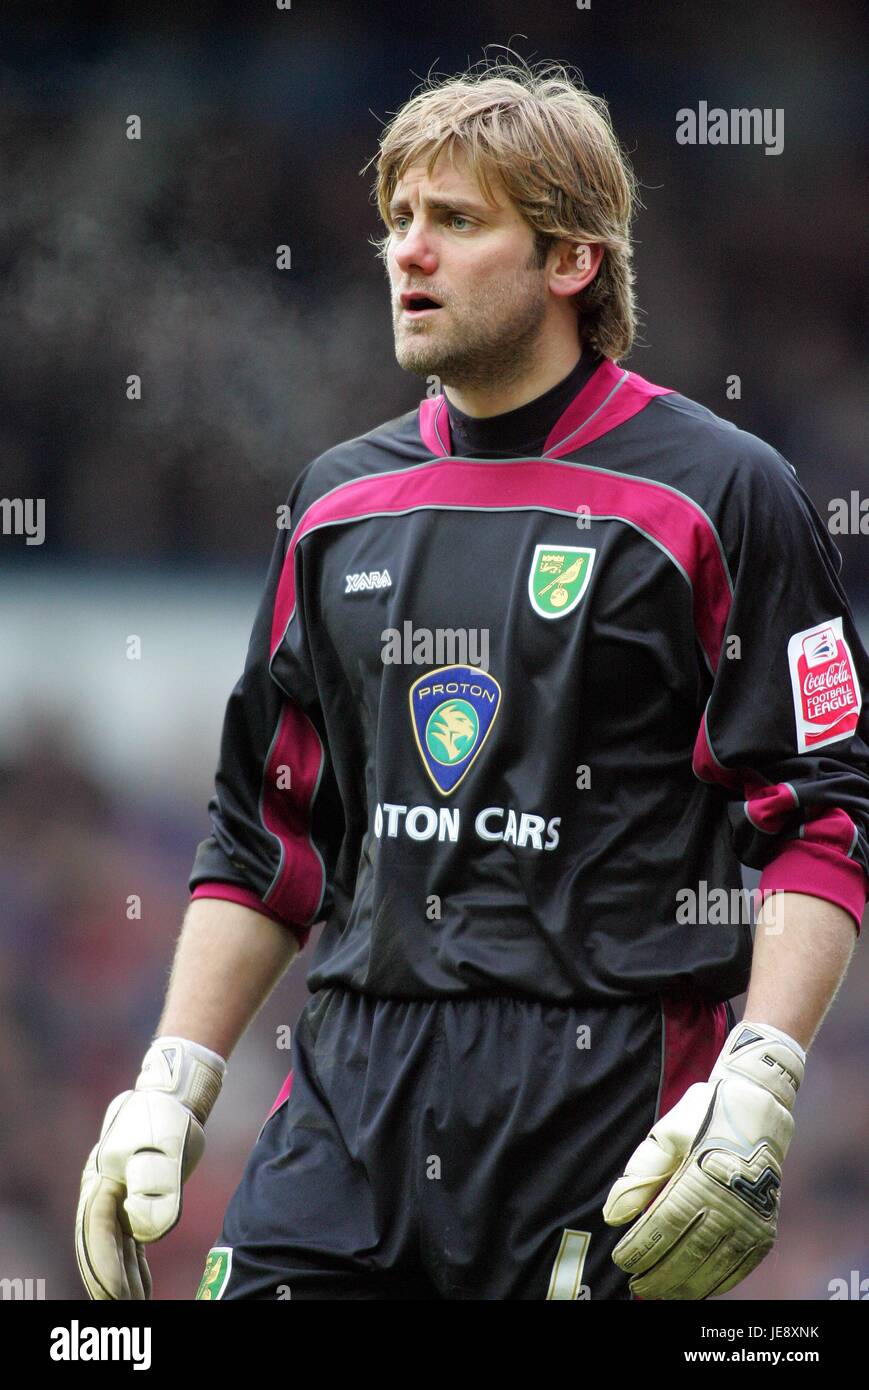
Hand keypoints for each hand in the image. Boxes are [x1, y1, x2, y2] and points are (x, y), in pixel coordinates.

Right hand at [75, 1037, 225, 1299]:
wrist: (171, 1096)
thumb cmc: (166, 1120)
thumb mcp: (165, 1149)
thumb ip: (157, 1188)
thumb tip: (146, 1232)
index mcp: (103, 1184)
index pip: (101, 1237)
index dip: (108, 1270)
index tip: (119, 1298)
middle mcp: (103, 1194)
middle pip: (100, 1248)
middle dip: (107, 1282)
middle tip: (121, 1311)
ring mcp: (116, 1197)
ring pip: (114, 1247)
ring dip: (120, 1278)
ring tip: (133, 1306)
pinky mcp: (134, 1198)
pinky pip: (128, 1240)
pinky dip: (133, 1265)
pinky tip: (141, 1286)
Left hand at [602, 1021, 804, 1298]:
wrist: (758, 1109)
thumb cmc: (704, 1117)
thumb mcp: (666, 1135)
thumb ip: (639, 1176)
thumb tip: (613, 1215)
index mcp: (700, 1177)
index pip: (664, 1225)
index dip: (641, 1248)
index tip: (622, 1259)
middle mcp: (729, 1203)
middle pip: (687, 1253)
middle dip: (658, 1274)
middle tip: (637, 1285)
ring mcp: (751, 1220)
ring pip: (712, 1266)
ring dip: (684, 1285)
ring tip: (660, 1293)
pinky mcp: (765, 1230)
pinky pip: (739, 1267)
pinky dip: (717, 1283)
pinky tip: (697, 1288)